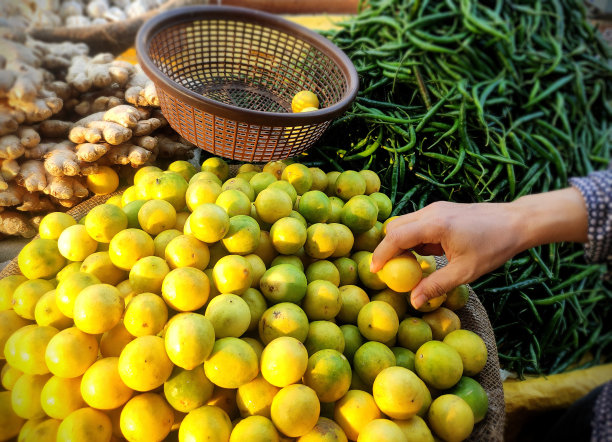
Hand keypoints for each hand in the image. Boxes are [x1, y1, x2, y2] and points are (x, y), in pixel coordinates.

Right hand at [370, 188, 587, 308]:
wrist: (517, 222)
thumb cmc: (494, 246)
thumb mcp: (466, 271)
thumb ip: (437, 285)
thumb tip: (414, 302)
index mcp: (435, 224)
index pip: (396, 236)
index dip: (382, 254)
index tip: (374, 271)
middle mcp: (431, 211)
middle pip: (395, 226)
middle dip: (388, 247)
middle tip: (389, 271)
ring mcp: (436, 208)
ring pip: (404, 223)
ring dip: (401, 243)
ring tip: (409, 265)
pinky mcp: (441, 210)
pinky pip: (417, 223)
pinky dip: (414, 238)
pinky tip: (427, 254)